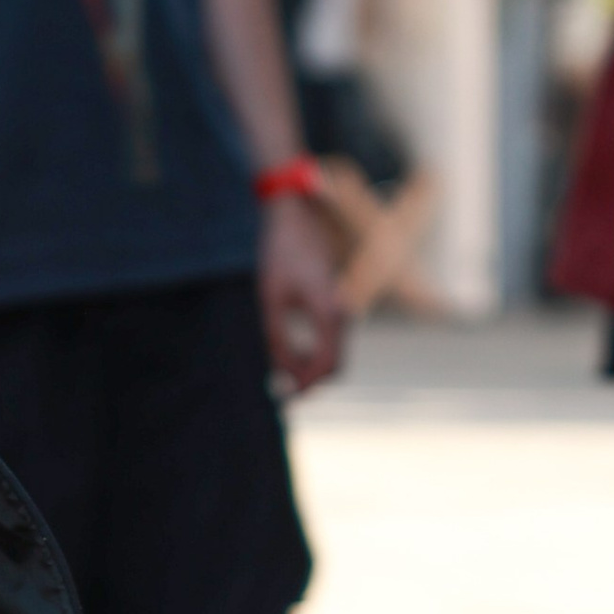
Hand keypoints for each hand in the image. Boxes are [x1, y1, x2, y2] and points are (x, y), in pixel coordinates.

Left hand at [257, 191, 345, 395]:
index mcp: (330, 311)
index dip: (307, 387)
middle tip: (281, 395)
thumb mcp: (270, 299)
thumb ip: (276, 339)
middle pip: (335, 365)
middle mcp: (343, 311)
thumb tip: (280, 376)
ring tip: (280, 376)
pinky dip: (313, 353)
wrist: (295, 214)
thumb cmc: (280, 253)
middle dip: (309, 383)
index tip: (284, 399)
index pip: (328, 366)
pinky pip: (330, 338)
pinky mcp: (336, 302)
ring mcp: (342, 306)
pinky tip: (289, 354)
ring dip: (309, 369)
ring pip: (334, 353)